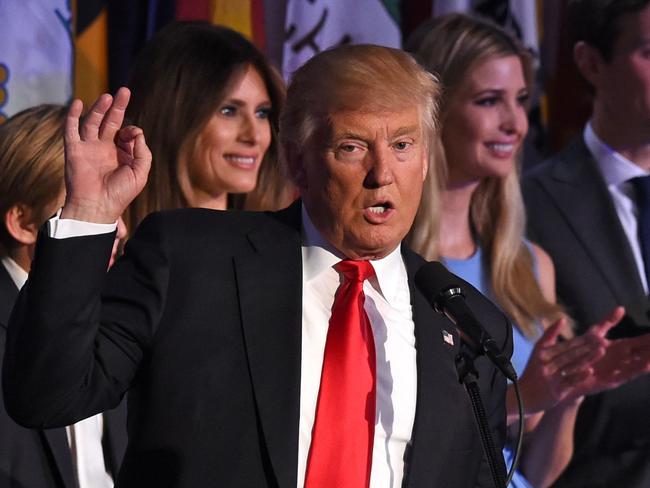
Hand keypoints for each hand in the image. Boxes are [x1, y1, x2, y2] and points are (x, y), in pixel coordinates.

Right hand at [61, 87, 150, 222]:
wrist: (97, 207)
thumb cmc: (120, 193)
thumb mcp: (140, 172)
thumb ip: (142, 151)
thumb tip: (136, 131)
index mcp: (121, 154)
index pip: (126, 133)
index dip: (131, 131)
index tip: (130, 137)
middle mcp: (104, 149)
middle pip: (110, 122)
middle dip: (117, 107)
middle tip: (124, 91)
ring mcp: (88, 148)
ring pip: (93, 122)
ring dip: (99, 108)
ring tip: (108, 96)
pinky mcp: (74, 150)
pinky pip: (71, 129)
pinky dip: (73, 116)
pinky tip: (78, 103)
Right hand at [517, 312, 614, 414]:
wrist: (523, 397)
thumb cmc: (534, 371)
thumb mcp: (538, 351)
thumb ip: (550, 335)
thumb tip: (563, 319)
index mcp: (542, 353)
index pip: (563, 345)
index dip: (580, 340)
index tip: (595, 335)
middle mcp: (545, 364)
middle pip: (569, 354)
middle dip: (586, 347)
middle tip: (602, 340)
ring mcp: (550, 378)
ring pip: (571, 366)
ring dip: (587, 358)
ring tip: (601, 351)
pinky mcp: (555, 391)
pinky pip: (569, 382)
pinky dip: (579, 376)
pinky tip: (590, 371)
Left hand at [571, 311, 649, 395]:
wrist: (568, 372)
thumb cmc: (582, 352)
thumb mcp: (594, 333)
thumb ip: (608, 322)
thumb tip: (621, 308)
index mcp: (620, 348)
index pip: (641, 342)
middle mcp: (622, 359)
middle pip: (644, 353)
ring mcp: (618, 370)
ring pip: (639, 364)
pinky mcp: (610, 380)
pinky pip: (625, 375)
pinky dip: (635, 370)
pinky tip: (646, 365)